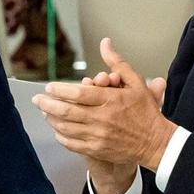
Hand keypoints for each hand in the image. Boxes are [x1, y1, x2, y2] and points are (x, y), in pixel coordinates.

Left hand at [33, 37, 172, 193]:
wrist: (155, 142)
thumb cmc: (146, 113)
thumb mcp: (136, 82)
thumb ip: (117, 63)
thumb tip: (105, 43)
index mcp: (110, 100)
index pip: (77, 93)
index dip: (59, 90)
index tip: (50, 87)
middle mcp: (102, 118)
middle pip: (66, 111)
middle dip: (47, 104)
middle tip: (38, 100)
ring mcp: (98, 136)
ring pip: (66, 127)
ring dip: (52, 119)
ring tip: (45, 113)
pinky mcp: (97, 149)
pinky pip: (72, 143)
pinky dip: (61, 136)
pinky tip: (58, 130)